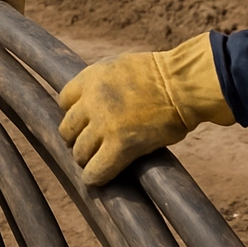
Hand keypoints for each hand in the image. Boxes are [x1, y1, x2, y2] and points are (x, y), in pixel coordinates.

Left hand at [58, 33, 232, 185]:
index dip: (76, 114)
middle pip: (67, 130)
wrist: (183, 83)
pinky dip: (95, 177)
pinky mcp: (120, 146)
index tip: (88, 121)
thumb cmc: (162, 75)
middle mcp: (91, 101)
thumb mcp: (121, 67)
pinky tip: (101, 178)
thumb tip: (92, 101)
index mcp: (90, 78)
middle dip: (78, 139)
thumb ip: (102, 83)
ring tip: (102, 160)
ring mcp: (104, 125)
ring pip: (79, 153)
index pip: (64, 101)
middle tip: (93, 145)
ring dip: (88, 159)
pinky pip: (96, 171)